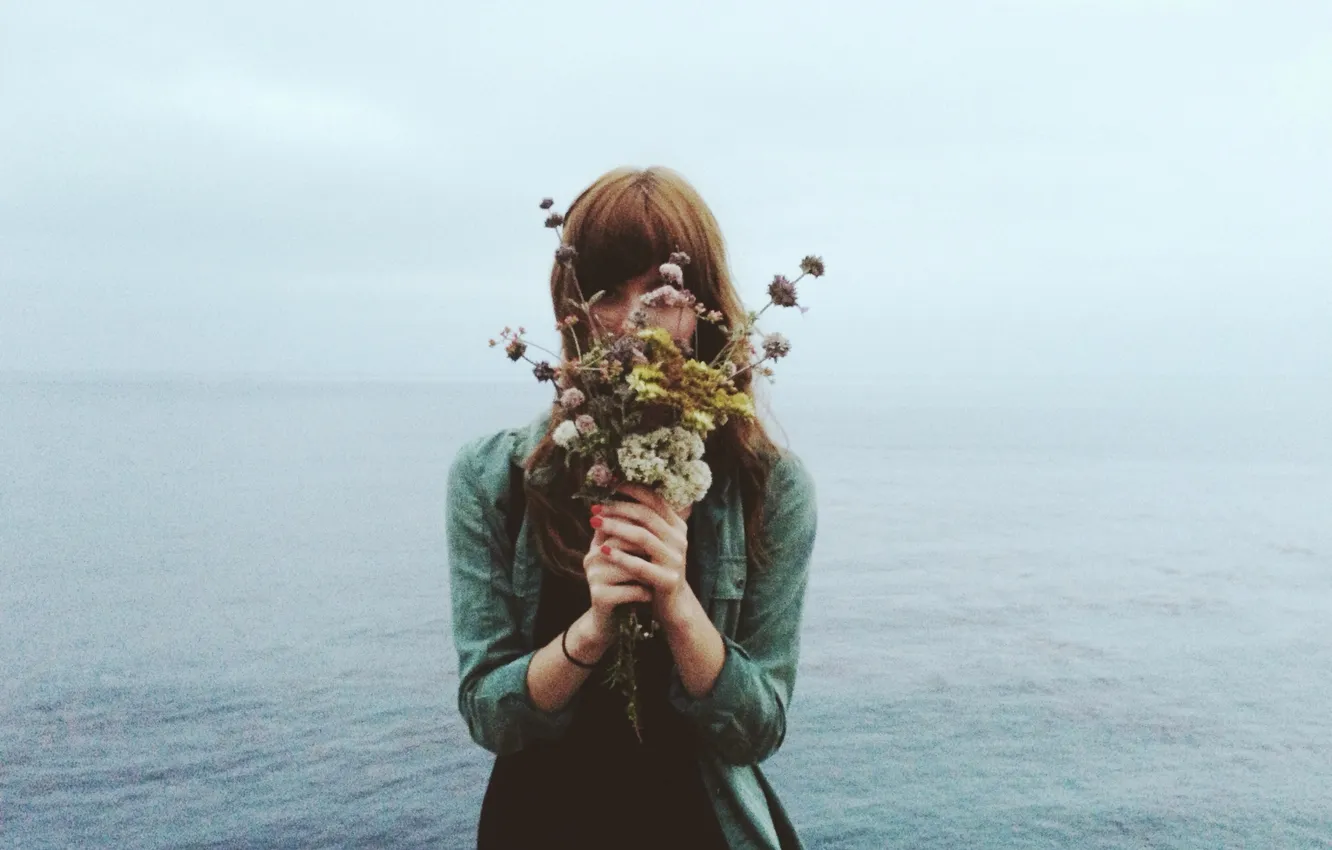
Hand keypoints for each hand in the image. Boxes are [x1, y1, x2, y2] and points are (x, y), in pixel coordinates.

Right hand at [582, 525, 653, 643]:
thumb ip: (633, 536)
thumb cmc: (623, 586)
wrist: (606, 622)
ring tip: (658, 576)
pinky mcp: (599, 597)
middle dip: (645, 548)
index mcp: (597, 544)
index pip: (617, 523)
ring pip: (628, 567)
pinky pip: (628, 590)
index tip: (660, 531)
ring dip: (646, 573)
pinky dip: (642, 593)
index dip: (639, 525)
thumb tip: (657, 507)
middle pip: (623, 541)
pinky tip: (649, 596)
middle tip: (664, 553)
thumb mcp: (625, 560)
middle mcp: (591, 557)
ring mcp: (593, 577)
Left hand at [591, 483, 692, 626]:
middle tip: (595, 507)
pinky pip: (641, 565)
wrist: (673, 605)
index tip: (609, 483)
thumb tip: (612, 497)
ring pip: (643, 536)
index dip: (632, 489)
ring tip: (594, 522)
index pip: (655, 500)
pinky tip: (603, 550)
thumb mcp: (653, 542)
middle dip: (618, 508)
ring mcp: (676, 560)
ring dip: (616, 527)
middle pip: (646, 516)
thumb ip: (642, 522)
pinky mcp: (668, 580)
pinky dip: (620, 556)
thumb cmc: (656, 568)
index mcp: (677, 526)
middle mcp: (680, 539)